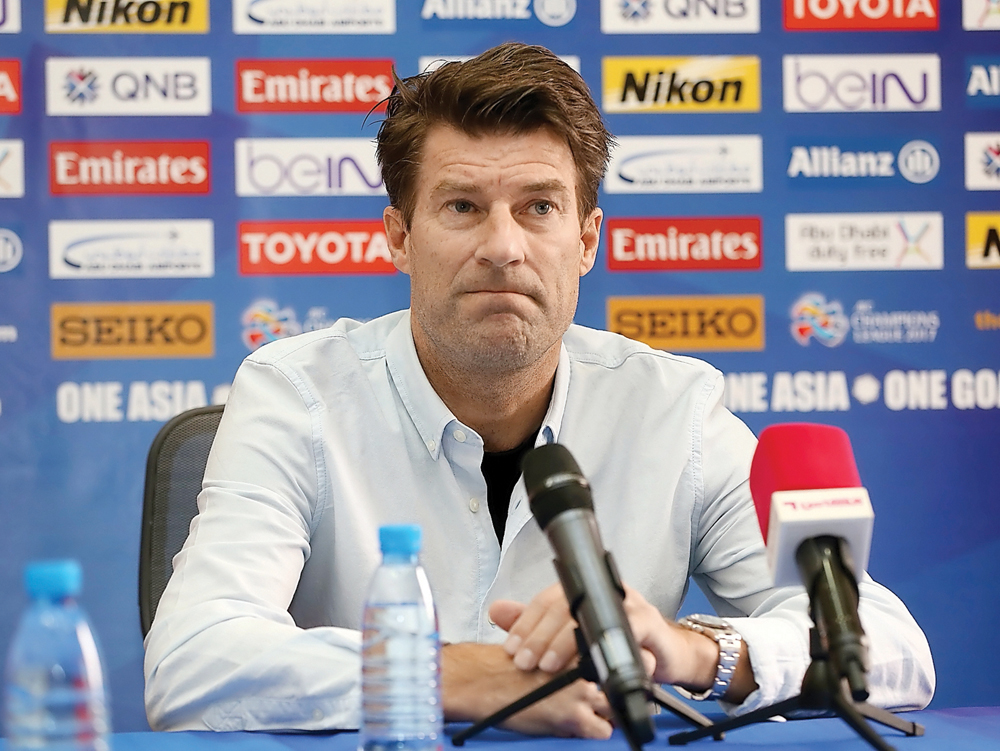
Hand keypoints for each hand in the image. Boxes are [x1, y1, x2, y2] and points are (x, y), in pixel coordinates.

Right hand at [441, 643, 613, 737]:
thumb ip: (567, 649)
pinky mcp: (573, 716)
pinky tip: (578, 725)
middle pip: (619, 681)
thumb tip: (585, 658)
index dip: (616, 667)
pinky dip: (593, 731)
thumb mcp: (541, 646)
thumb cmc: (507, 666)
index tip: (615, 674)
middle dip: (612, 691)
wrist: (485, 681)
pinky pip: (602, 730)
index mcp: (576, 644)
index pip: (614, 656)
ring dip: (605, 712)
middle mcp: (583, 665)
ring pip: (615, 707)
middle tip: (601, 696)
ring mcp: (581, 691)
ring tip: (588, 711)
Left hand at [489, 584, 749, 697]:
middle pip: (567, 605)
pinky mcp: (650, 623)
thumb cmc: (618, 642)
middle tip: (526, 662)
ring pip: (591, 618)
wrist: (667, 652)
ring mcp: (628, 604)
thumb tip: (496, 610)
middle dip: (541, 636)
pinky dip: (608, 650)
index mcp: (585, 589)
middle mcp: (604, 590)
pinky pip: (627, 632)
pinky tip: (590, 667)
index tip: (511, 649)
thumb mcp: (573, 634)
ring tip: (549, 666)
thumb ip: (536, 623)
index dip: (526, 623)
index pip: (548, 599)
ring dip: (568, 644)